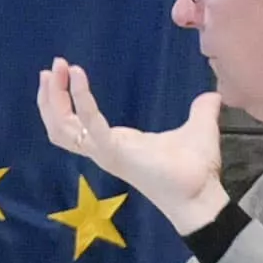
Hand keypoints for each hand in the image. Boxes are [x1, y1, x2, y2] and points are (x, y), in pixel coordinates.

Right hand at [38, 61, 227, 231]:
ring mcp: (105, 153)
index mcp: (115, 143)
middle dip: (50, 95)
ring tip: (56, 70)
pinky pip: (90, 124)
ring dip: (54, 98)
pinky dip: (81, 99)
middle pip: (60, 125)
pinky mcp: (113, 152)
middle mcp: (103, 149)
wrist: (201, 195)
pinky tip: (78, 76)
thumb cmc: (194, 169)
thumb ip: (200, 111)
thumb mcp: (198, 129)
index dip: (64, 99)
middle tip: (52, 67)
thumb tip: (212, 96)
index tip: (64, 71)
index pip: (75, 123)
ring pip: (63, 128)